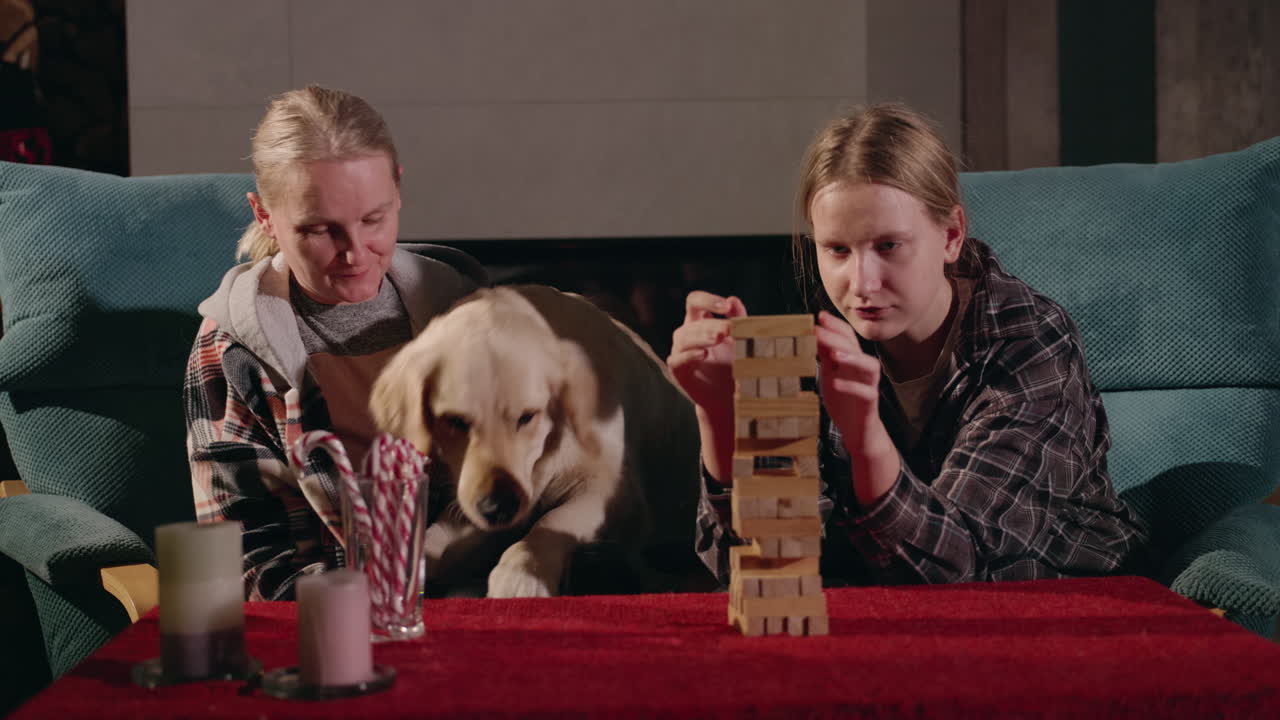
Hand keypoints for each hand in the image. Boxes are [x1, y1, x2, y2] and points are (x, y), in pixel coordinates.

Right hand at [666, 291, 746, 418]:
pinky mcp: (677, 369)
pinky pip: (678, 359)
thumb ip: (737, 318)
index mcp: (698, 320)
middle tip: (728, 330)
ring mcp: (679, 350)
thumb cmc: (731, 362)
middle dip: (712, 325)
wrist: (725, 395)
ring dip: (702, 337)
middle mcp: (686, 332)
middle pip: (693, 321)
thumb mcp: (738, 338)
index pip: (695, 301)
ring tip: (719, 339)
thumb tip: (733, 299)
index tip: (726, 306)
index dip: (708, 300)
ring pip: (685, 338)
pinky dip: (690, 355)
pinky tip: (704, 354)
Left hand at [815, 311, 899, 503]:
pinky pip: (866, 393)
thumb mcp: (830, 375)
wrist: (858, 432)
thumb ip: (824, 356)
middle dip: (837, 336)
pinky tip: (836, 384)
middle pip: (856, 347)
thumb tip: (813, 333)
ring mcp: (869, 386)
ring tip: (833, 353)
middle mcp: (863, 370)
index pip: (848, 337)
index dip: (835, 326)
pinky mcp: (870, 404)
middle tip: (819, 328)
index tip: (820, 316)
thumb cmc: (843, 401)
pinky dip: (852, 387)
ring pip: (869, 366)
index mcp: (852, 361)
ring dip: (852, 357)